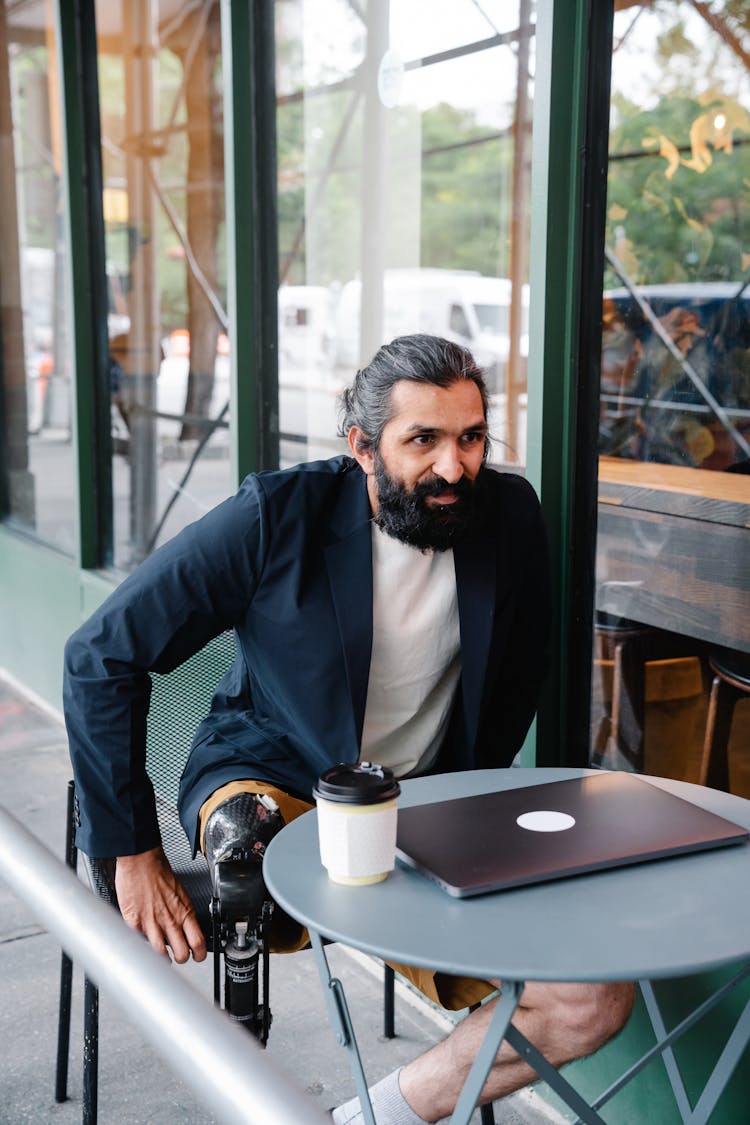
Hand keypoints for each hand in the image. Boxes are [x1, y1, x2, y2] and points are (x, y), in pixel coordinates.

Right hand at [115, 847, 206, 963]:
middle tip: (177, 956)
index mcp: (184, 911)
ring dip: (161, 959)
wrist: (141, 860)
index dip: (200, 954)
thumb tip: (182, 927)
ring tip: (159, 956)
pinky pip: (138, 943)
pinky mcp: (134, 922)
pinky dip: (140, 947)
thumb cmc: (158, 872)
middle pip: (182, 954)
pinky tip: (141, 943)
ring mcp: (152, 923)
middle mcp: (170, 920)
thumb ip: (181, 912)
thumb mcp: (179, 893)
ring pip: (161, 955)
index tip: (197, 956)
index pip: (199, 942)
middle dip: (180, 959)